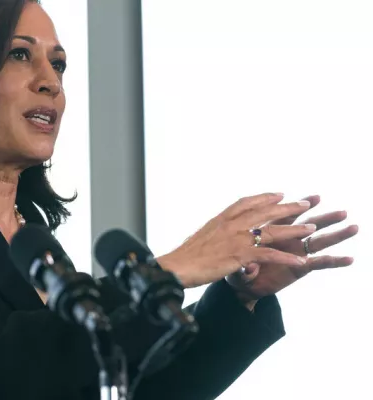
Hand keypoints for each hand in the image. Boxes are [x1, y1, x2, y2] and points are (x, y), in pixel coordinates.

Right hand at [157, 193, 313, 287]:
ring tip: (312, 228)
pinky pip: (269, 255)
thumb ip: (213, 234)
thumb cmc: (184, 257)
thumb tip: (214, 234)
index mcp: (220, 219)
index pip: (245, 202)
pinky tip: (300, 260)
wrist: (176, 267)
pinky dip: (286, 258)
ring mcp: (236, 239)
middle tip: (305, 202)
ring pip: (272, 231)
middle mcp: (230, 225)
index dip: (264, 197)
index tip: (278, 194)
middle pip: (264, 211)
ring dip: (294, 229)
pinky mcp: (240, 255)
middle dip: (287, 207)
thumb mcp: (199, 238)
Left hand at [226, 195, 357, 306]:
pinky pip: (318, 264)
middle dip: (324, 217)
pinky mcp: (299, 269)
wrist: (241, 286)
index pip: (284, 215)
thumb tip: (249, 267)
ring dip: (335, 234)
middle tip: (341, 211)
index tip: (314, 198)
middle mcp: (285, 239)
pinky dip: (333, 261)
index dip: (299, 207)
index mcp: (269, 231)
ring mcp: (294, 253)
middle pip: (306, 225)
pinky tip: (349, 259)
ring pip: (317, 241)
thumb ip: (243, 265)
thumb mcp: (235, 266)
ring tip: (352, 227)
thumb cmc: (236, 268)